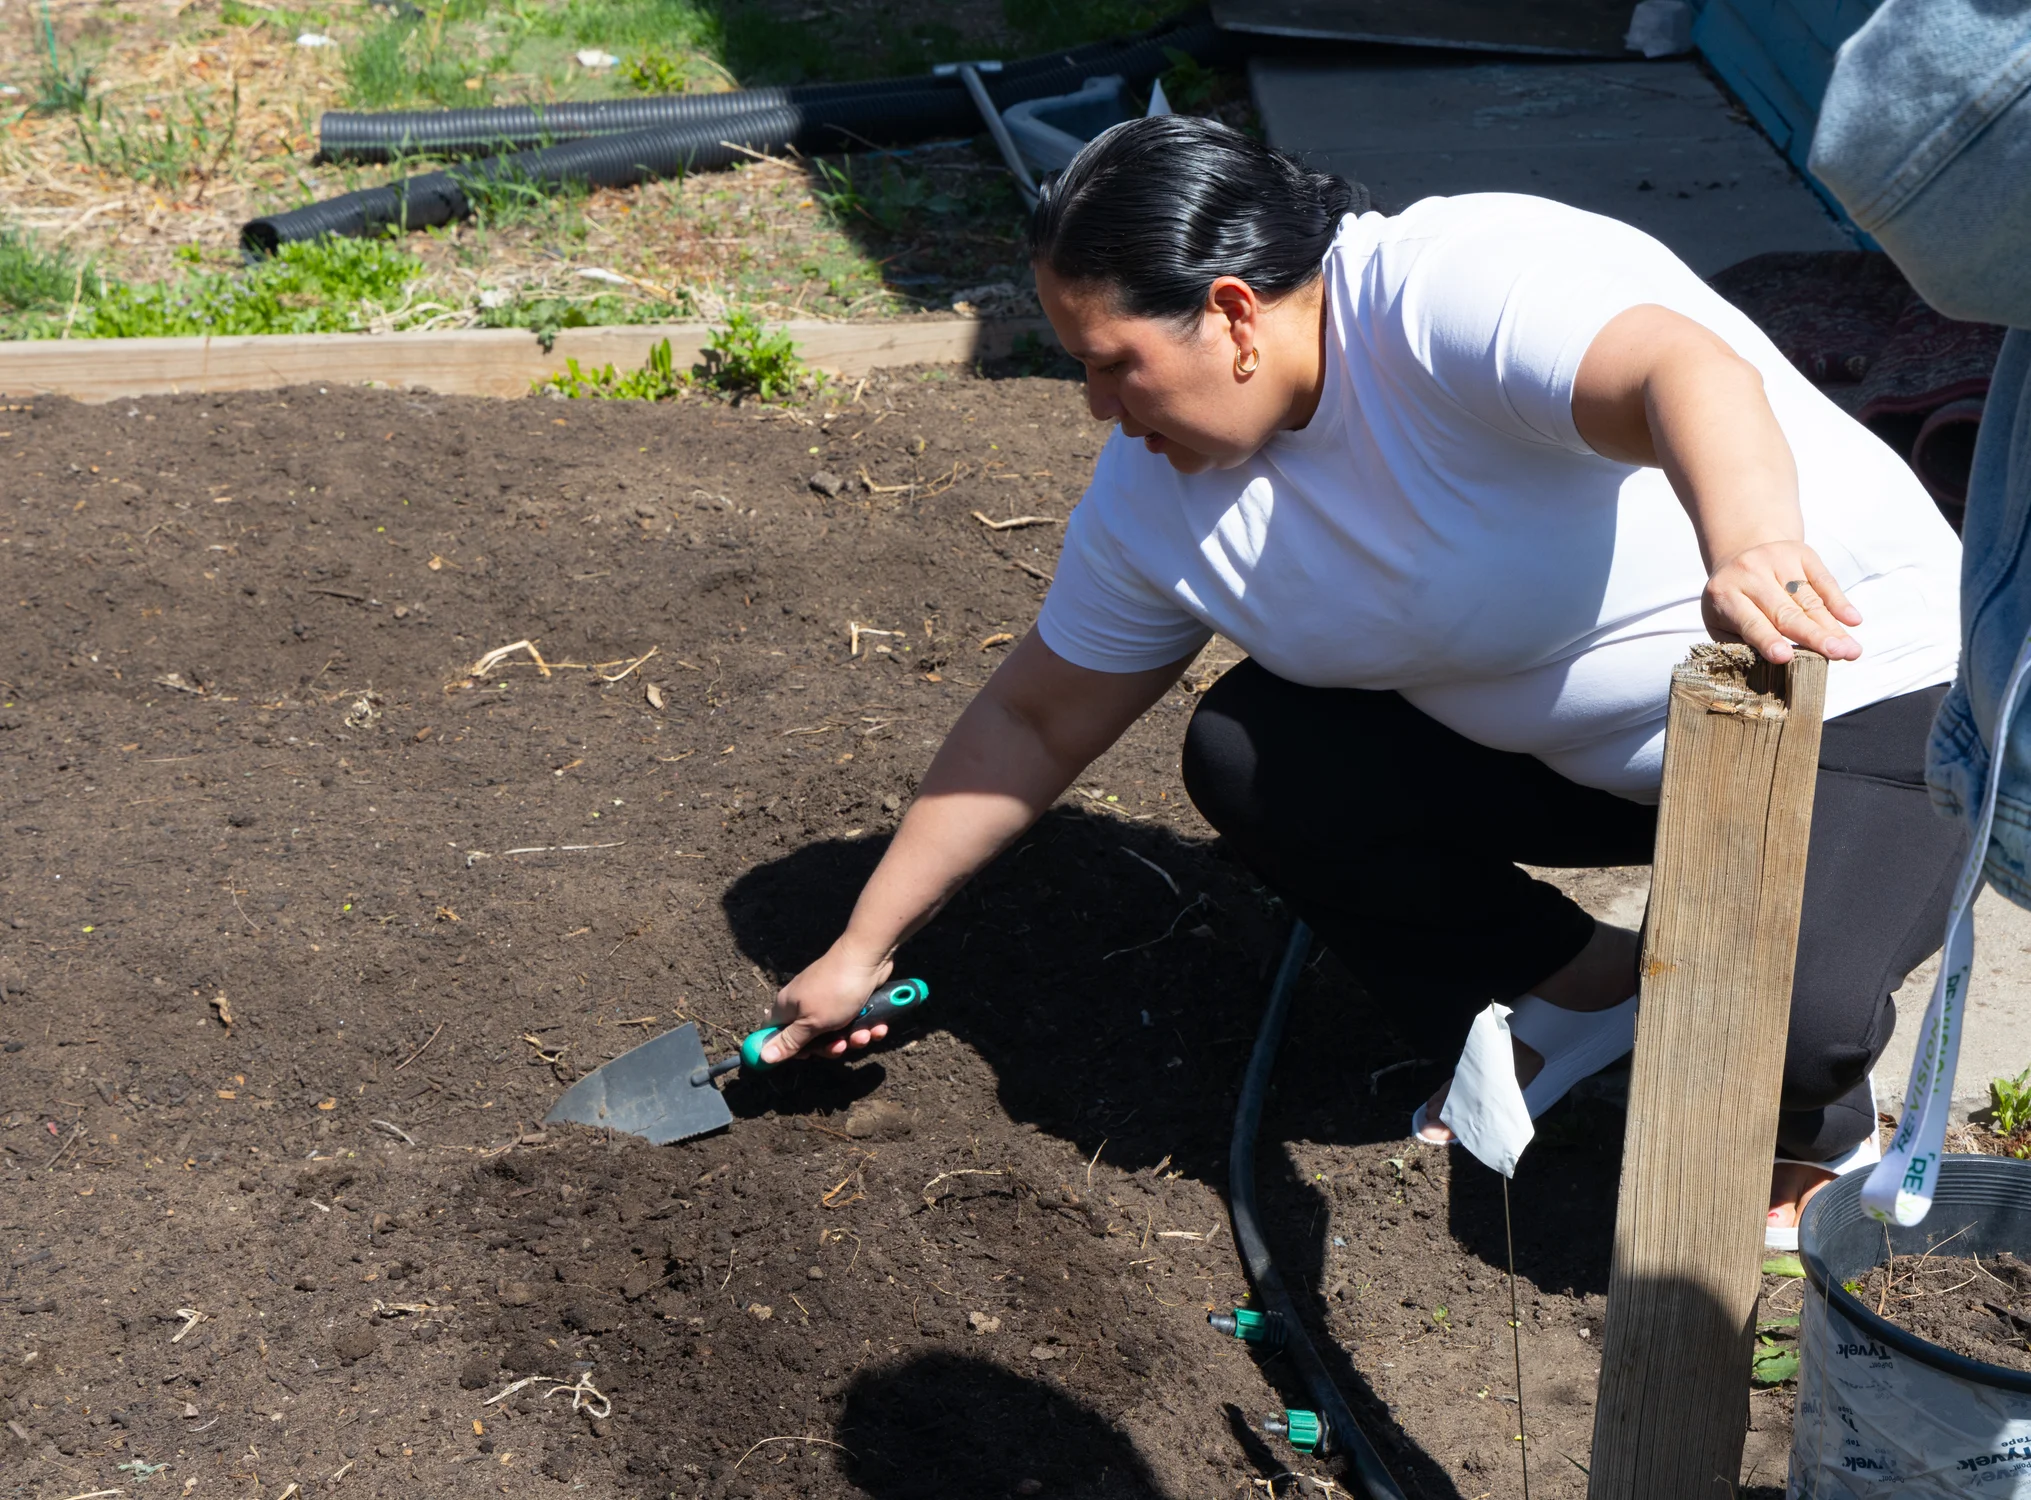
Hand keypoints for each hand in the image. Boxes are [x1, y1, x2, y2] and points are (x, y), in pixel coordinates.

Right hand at [763, 942, 894, 1063]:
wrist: (868, 958)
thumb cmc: (835, 991)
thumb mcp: (811, 1022)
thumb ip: (789, 1041)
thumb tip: (763, 1056)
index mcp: (787, 1007)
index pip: (774, 1032)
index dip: (785, 1048)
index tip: (804, 1055)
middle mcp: (805, 1004)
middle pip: (810, 1039)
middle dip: (829, 1047)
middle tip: (840, 1045)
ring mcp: (829, 1002)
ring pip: (837, 1033)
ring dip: (853, 1039)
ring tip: (864, 1034)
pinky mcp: (850, 1001)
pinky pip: (855, 1023)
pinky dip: (867, 1028)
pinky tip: (877, 1028)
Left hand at [1702, 540, 1861, 663]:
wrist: (1740, 554)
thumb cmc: (1732, 602)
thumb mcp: (1720, 622)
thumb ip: (1740, 644)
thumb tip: (1770, 669)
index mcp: (1724, 595)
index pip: (1750, 622)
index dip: (1768, 640)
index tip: (1785, 657)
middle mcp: (1750, 573)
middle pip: (1786, 612)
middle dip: (1814, 636)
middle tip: (1837, 655)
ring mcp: (1777, 560)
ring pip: (1809, 600)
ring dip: (1833, 627)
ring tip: (1851, 650)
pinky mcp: (1801, 553)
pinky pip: (1824, 580)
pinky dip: (1839, 601)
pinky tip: (1852, 620)